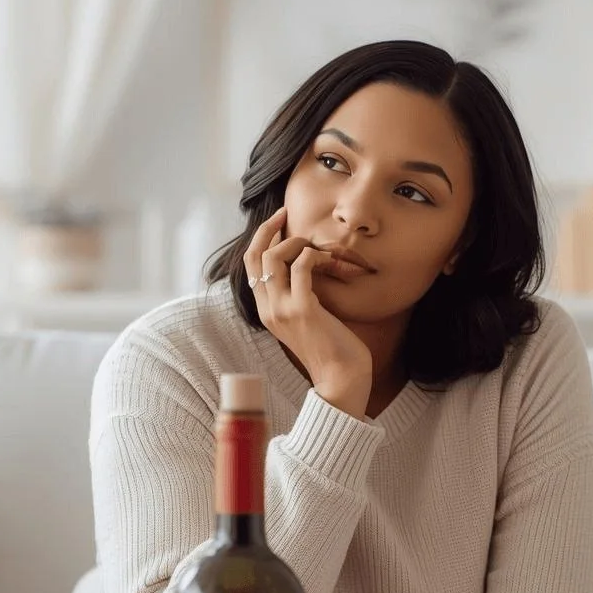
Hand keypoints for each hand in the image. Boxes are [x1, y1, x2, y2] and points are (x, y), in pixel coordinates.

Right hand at [245, 207, 372, 418]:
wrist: (340, 380)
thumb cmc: (332, 350)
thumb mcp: (308, 320)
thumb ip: (300, 296)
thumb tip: (307, 269)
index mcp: (266, 311)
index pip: (251, 265)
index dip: (261, 239)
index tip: (279, 222)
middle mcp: (267, 309)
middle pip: (254, 256)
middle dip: (269, 228)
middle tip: (286, 213)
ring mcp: (282, 309)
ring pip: (273, 257)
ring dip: (295, 241)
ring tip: (315, 246)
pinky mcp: (302, 309)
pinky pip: (302, 265)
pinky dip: (314, 254)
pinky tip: (328, 260)